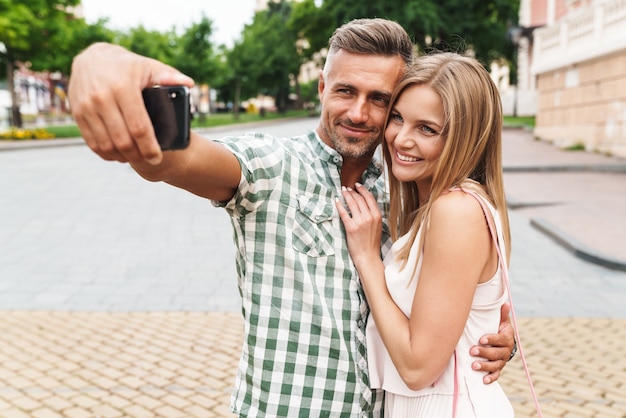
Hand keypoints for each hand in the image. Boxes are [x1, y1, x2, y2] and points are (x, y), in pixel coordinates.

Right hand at [68, 43, 193, 164]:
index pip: (139, 126)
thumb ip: (169, 76)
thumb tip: (188, 84)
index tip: (158, 158)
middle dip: (138, 155)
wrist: (91, 57)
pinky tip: (117, 155)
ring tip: (135, 159)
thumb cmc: (127, 66)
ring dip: (122, 157)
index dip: (149, 147)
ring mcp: (86, 106)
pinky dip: (106, 153)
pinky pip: (92, 142)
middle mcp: (102, 97)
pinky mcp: (76, 113)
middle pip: (122, 140)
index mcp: (123, 87)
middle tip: (149, 160)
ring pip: (106, 144)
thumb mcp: (148, 66)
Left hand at [335, 183, 382, 266]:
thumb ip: (373, 215)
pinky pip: (344, 212)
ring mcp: (360, 222)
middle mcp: (369, 217)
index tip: (357, 185)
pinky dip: (339, 205)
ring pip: (352, 203)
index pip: (369, 198)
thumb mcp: (377, 226)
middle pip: (359, 199)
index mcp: (377, 216)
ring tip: (342, 191)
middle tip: (347, 188)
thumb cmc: (372, 242)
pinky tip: (336, 201)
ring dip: (346, 195)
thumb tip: (365, 203)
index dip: (362, 190)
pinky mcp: (351, 227)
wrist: (368, 256)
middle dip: (352, 191)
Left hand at [469, 302, 514, 383]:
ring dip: (485, 366)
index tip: (480, 339)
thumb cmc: (499, 330)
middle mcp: (506, 351)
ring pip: (495, 365)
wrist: (505, 343)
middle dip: (484, 352)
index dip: (491, 339)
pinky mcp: (498, 369)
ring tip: (473, 365)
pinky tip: (483, 380)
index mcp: (507, 338)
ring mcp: (502, 361)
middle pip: (496, 354)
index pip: (500, 339)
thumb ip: (502, 314)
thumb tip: (506, 302)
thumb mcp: (502, 322)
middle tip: (472, 351)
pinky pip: (496, 375)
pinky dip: (491, 378)